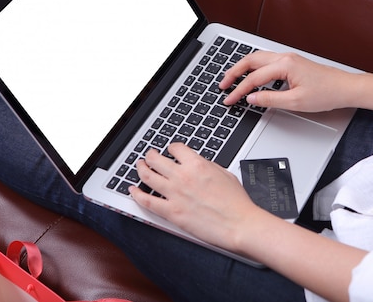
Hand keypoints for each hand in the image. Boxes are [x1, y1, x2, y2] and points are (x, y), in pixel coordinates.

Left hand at [128, 143, 263, 250]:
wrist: (239, 224)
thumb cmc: (236, 203)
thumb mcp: (225, 173)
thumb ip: (207, 166)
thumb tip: (197, 164)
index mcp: (198, 164)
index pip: (175, 148)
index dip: (171, 148)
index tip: (170, 151)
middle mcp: (183, 177)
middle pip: (157, 160)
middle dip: (151, 155)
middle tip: (149, 156)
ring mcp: (175, 194)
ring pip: (148, 177)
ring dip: (141, 169)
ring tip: (139, 167)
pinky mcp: (172, 212)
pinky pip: (148, 201)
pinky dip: (137, 195)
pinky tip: (133, 191)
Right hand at [220, 51, 351, 112]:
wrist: (345, 88)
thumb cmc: (326, 93)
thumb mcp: (295, 102)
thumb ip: (270, 99)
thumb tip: (252, 99)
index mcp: (284, 65)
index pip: (254, 78)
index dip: (239, 90)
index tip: (229, 99)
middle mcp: (285, 58)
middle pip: (251, 60)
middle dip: (234, 72)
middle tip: (222, 84)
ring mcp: (288, 58)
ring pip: (258, 58)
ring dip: (243, 68)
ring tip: (232, 79)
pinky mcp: (292, 63)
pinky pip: (267, 61)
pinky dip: (254, 68)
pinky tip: (251, 76)